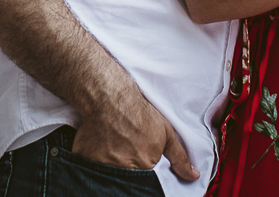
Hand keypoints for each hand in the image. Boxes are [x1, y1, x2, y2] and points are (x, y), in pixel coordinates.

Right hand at [73, 87, 199, 181]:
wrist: (109, 96)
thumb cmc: (138, 113)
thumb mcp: (165, 132)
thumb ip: (179, 157)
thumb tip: (192, 176)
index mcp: (146, 166)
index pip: (148, 183)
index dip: (146, 174)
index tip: (141, 163)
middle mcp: (124, 169)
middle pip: (128, 180)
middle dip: (130, 171)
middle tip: (127, 152)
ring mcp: (102, 165)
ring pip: (109, 175)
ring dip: (112, 167)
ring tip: (115, 148)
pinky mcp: (85, 158)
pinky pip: (90, 168)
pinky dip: (95, 162)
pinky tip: (100, 148)